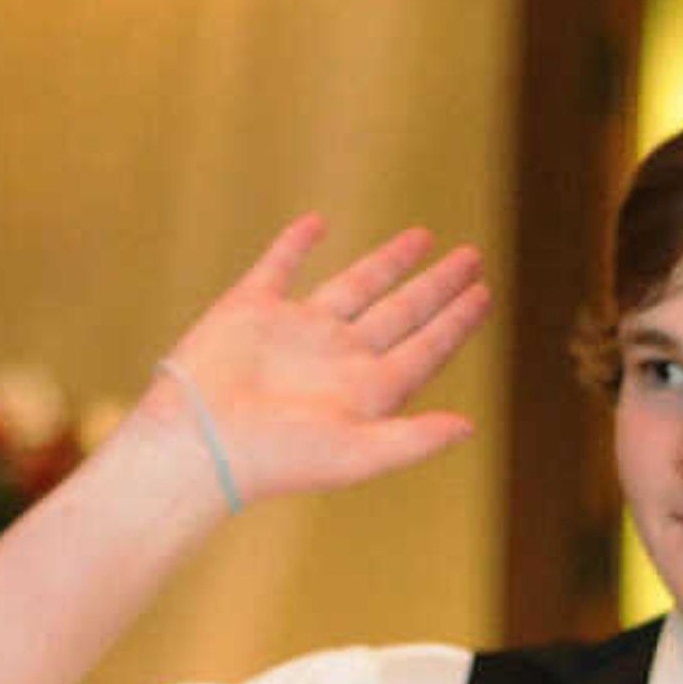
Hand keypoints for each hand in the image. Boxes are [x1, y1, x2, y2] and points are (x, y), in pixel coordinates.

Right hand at [142, 218, 494, 507]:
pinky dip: (296, 245)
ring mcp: (295, 331)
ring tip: (422, 236)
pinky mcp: (252, 309)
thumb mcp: (355, 454)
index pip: (423, 348)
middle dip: (436, 287)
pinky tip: (316, 224)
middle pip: (400, 313)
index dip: (455, 323)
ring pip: (354, 285)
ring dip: (387, 262)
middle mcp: (335, 357)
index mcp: (363, 390)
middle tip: (472, 257)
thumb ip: (412, 440)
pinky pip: (279, 266)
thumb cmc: (275, 459)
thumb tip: (469, 429)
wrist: (198, 442)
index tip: (484, 294)